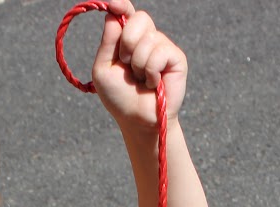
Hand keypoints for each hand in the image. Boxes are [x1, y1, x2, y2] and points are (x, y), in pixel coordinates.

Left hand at [91, 2, 187, 128]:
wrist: (138, 120)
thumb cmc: (120, 98)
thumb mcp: (103, 70)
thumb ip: (107, 43)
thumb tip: (114, 14)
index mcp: (128, 39)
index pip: (127, 13)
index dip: (121, 5)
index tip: (115, 4)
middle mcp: (147, 38)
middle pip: (139, 19)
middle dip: (127, 43)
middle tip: (127, 65)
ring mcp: (162, 46)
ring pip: (148, 38)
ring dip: (138, 64)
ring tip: (141, 80)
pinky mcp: (176, 57)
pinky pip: (160, 52)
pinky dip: (151, 70)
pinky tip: (153, 82)